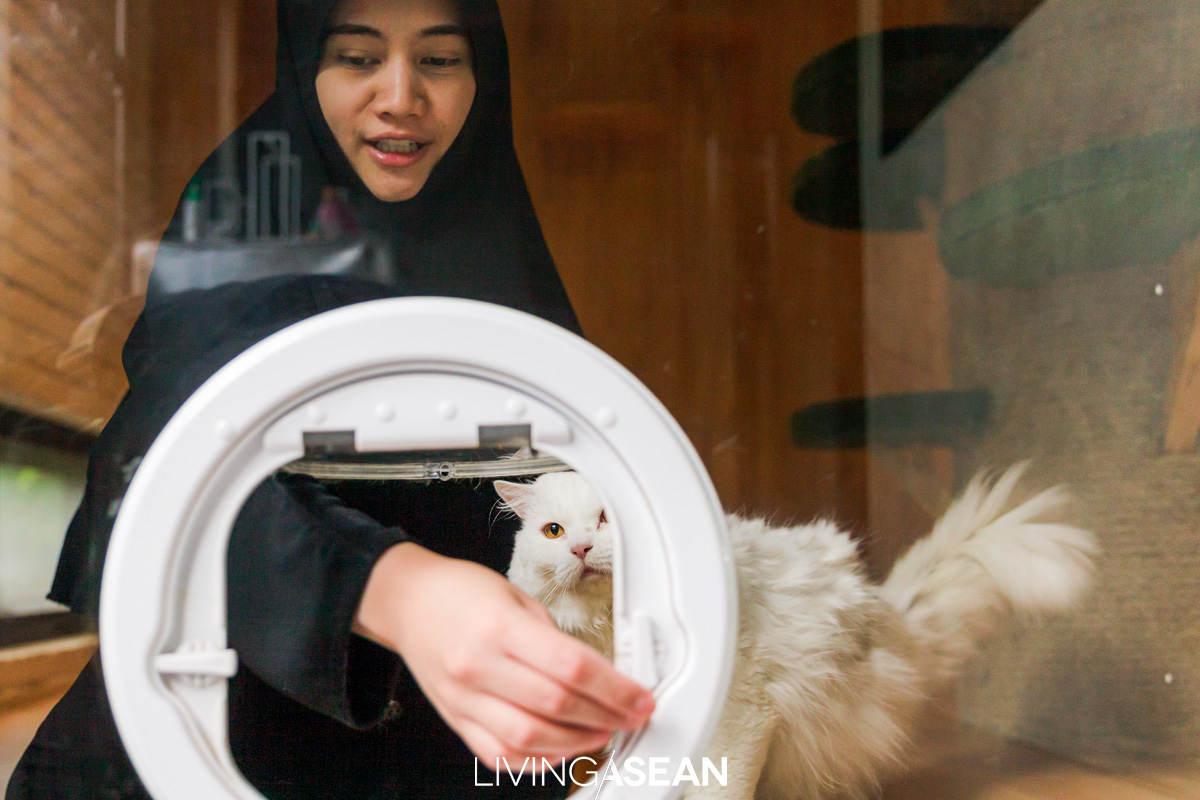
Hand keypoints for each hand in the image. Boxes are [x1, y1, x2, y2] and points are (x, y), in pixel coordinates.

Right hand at [354, 542, 654, 763]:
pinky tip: (561, 748)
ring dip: (577, 743)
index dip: (615, 688)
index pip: (571, 666)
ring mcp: (464, 698)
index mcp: (500, 627)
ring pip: (529, 738)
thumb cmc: (461, 593)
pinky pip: (500, 755)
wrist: (409, 602)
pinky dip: (537, 759)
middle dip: (606, 716)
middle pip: (556, 705)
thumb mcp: (516, 598)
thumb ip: (554, 638)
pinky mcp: (456, 720)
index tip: (639, 697)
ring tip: (602, 732)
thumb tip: (599, 674)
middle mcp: (479, 665)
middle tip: (631, 715)